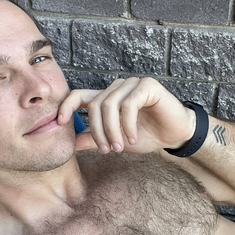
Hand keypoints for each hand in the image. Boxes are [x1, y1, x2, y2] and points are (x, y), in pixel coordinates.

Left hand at [57, 77, 195, 154]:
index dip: (66, 106)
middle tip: (106, 150)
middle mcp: (117, 87)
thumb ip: (94, 139)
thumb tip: (71, 144)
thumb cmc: (147, 135)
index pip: (79, 95)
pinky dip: (128, 124)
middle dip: (98, 131)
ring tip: (119, 147)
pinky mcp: (148, 86)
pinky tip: (133, 137)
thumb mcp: (116, 140)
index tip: (59, 123)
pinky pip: (129, 104)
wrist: (175, 135)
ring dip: (113, 130)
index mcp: (107, 97)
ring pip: (110, 104)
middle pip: (95, 105)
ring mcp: (132, 84)